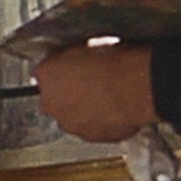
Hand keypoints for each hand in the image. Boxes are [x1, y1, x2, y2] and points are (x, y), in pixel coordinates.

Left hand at [32, 42, 155, 141]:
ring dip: (84, 110)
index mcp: (45, 74)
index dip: (60, 72)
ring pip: (72, 117)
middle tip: (90, 86)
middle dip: (68, 95)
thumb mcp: (86, 43)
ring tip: (106, 98)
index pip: (44, 74)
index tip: (72, 71)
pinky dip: (101, 122)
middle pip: (54, 100)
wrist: (136, 86)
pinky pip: (93, 129)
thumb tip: (75, 58)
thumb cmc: (114, 62)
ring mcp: (70, 123)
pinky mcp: (91, 137)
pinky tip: (115, 110)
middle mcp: (51, 103)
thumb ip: (70, 57)